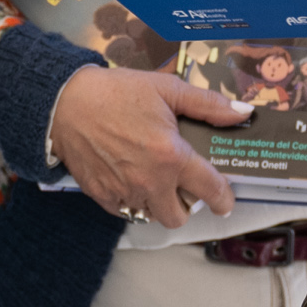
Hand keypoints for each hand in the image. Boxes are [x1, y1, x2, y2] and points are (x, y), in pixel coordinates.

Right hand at [45, 67, 250, 226]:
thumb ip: (208, 104)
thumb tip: (242, 113)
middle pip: (179, 217)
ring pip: (152, 216)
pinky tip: (130, 178)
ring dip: (158, 204)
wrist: (65, 102)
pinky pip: (126, 211)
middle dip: (186, 205)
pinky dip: (132, 200)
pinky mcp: (102, 197)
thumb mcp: (167, 89)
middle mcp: (151, 181)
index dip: (223, 199)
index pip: (209, 190)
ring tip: (154, 179)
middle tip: (181, 184)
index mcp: (171, 156)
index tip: (225, 201)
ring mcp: (124, 192)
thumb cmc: (116, 92)